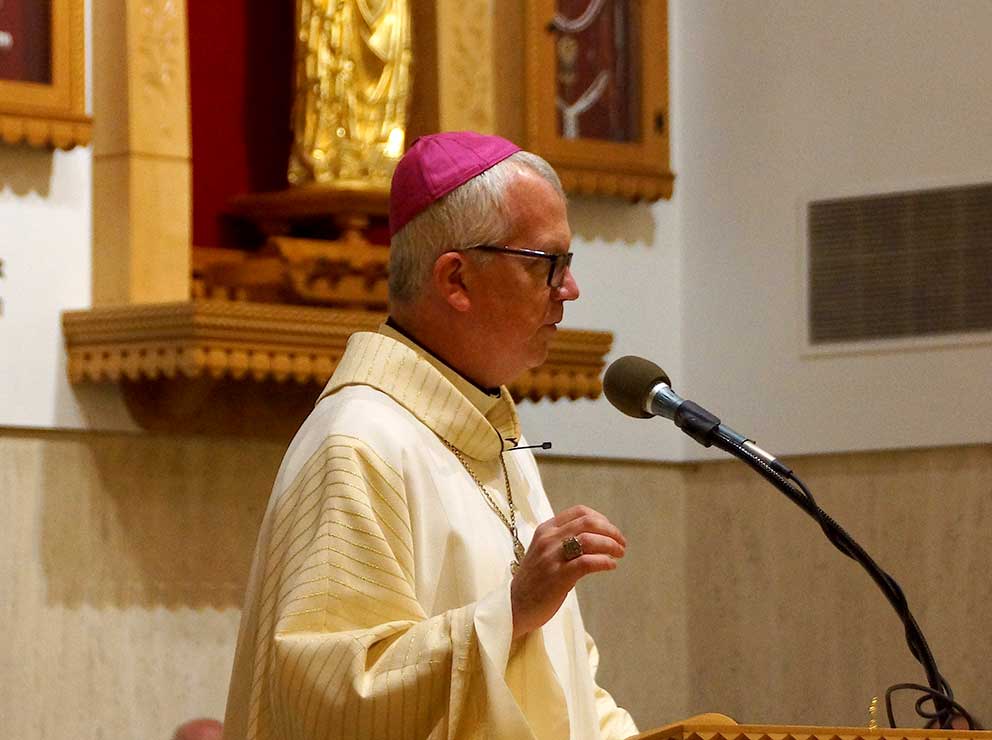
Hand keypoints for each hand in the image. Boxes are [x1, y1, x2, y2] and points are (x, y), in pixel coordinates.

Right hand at [510, 505, 625, 639]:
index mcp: (545, 529)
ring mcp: (552, 557)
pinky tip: (611, 566)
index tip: (610, 531)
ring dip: (610, 545)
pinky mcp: (558, 577)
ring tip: (620, 554)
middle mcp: (548, 539)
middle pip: (588, 522)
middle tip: (621, 543)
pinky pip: (587, 562)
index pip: (579, 512)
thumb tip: (594, 537)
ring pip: (589, 539)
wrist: (514, 606)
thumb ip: (563, 541)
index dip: (601, 519)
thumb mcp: (544, 552)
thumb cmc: (533, 580)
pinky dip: (604, 561)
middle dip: (610, 531)